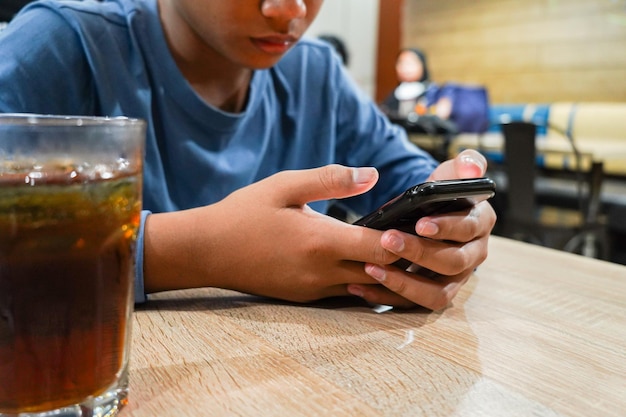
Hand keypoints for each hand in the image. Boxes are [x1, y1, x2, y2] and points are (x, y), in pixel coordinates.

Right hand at [143, 164, 401, 302]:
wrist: (207, 251)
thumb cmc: (244, 213)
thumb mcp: (285, 185)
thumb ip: (331, 179)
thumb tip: (372, 174)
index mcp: (321, 241)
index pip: (383, 248)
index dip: (407, 239)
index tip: (419, 225)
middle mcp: (322, 272)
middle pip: (382, 272)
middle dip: (403, 259)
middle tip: (419, 240)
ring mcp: (313, 289)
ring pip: (366, 287)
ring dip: (384, 272)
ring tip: (398, 253)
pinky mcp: (304, 297)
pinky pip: (344, 293)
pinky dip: (361, 280)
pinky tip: (364, 264)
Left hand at [348, 149, 496, 309]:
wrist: (430, 213)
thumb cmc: (441, 192)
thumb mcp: (453, 172)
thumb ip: (466, 163)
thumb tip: (472, 170)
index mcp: (480, 223)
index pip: (468, 228)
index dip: (445, 227)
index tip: (419, 223)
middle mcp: (473, 255)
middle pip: (452, 262)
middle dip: (419, 253)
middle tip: (388, 240)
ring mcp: (455, 279)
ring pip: (437, 293)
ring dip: (404, 284)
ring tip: (372, 268)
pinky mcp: (434, 293)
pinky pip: (415, 304)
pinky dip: (387, 298)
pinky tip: (360, 287)